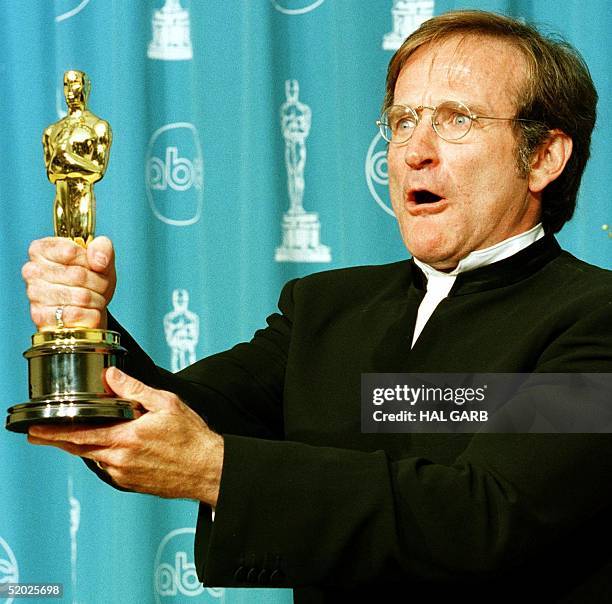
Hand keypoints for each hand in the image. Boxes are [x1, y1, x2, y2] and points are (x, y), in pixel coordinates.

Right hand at [22, 236, 116, 329]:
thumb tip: (98, 260)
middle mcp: (32, 270)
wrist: (88, 309)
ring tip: (94, 298)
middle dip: (99, 282)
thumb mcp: (101, 258)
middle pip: (79, 275)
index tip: (93, 266)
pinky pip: (77, 315)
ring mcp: (34, 294)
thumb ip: (102, 248)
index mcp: (41, 249)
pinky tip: (87, 311)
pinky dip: (91, 315)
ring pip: (81, 297)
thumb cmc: (91, 278)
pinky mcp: (41, 317)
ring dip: (97, 300)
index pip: (71, 251)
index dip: (90, 262)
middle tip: (99, 286)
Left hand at [27, 367, 223, 505]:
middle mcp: (121, 460)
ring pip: (97, 457)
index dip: (53, 434)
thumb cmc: (192, 437)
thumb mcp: (166, 404)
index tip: (35, 430)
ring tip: (90, 432)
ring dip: (88, 446)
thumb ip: (135, 389)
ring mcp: (125, 475)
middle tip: (39, 434)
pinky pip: (111, 467)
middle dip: (59, 440)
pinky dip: (107, 455)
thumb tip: (111, 375)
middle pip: (80, 449)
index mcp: (127, 438)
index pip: (80, 436)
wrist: (209, 469)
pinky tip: (119, 446)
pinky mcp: (132, 484)